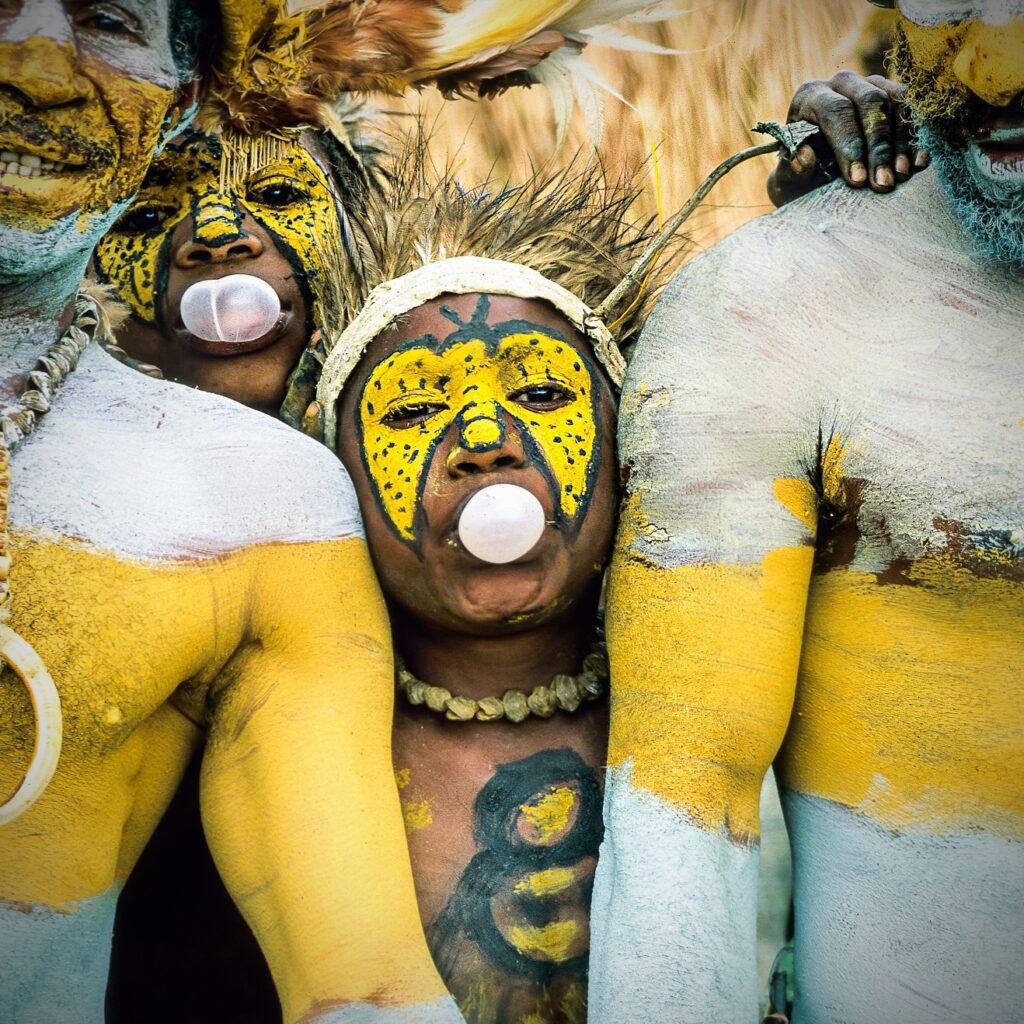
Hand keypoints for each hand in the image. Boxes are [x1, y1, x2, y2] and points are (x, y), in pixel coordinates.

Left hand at [768, 71, 928, 207]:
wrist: (816, 170)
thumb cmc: (800, 174)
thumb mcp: (789, 178)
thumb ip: (792, 170)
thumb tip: (803, 160)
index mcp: (810, 96)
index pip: (836, 111)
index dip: (849, 144)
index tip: (857, 180)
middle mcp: (842, 82)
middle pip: (870, 102)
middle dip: (878, 146)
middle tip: (882, 183)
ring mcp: (872, 84)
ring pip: (895, 103)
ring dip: (900, 143)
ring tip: (901, 176)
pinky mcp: (894, 95)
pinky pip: (912, 109)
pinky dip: (914, 137)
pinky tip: (917, 163)